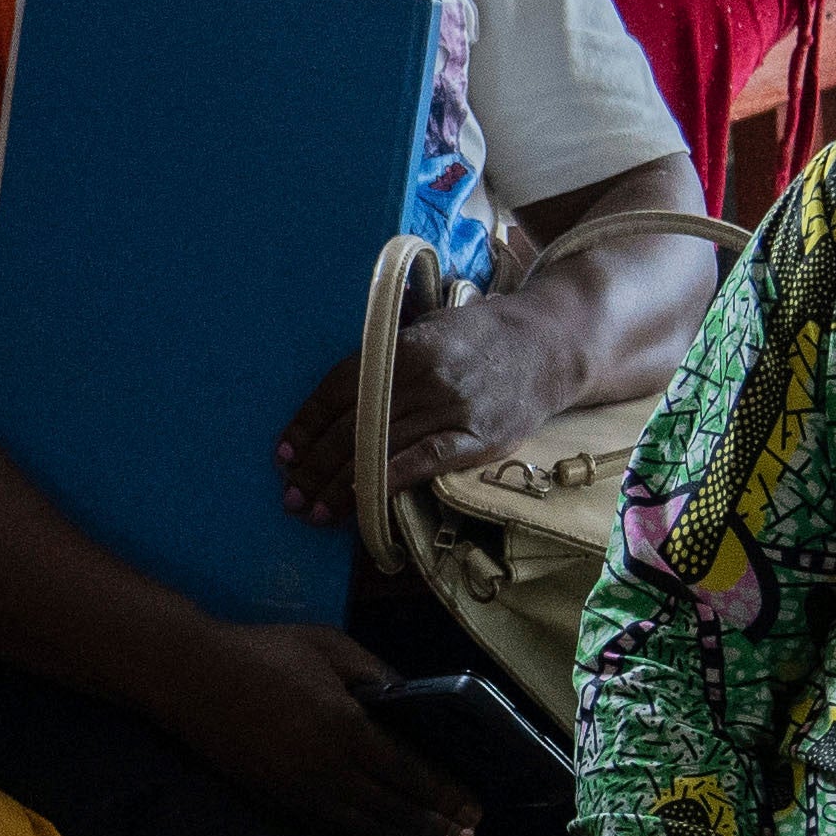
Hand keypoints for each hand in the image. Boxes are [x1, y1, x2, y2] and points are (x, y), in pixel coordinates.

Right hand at [171, 619, 476, 835]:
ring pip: (362, 823)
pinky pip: (330, 823)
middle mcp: (327, 770)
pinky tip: (376, 828)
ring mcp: (299, 791)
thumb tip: (410, 700)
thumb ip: (375, 674)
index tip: (472, 809)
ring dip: (399, 832)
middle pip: (392, 808)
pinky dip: (362, 829)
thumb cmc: (264, 653)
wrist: (192, 678)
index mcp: (346, 729)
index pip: (409, 773)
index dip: (445, 795)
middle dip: (432, 824)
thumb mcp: (329, 647)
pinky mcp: (276, 799)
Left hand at [282, 284, 592, 526]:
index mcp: (406, 344)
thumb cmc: (481, 336)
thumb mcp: (429, 325)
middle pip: (355, 425)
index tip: (283, 453)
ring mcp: (454, 409)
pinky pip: (424, 463)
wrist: (552, 346)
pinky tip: (360, 501)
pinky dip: (388, 481)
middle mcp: (427, 376)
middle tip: (290, 494)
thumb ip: (384, 355)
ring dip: (341, 485)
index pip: (341, 387)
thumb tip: (331, 398)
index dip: (307, 423)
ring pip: (383, 449)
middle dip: (316, 464)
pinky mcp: (479, 439)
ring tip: (313, 509)